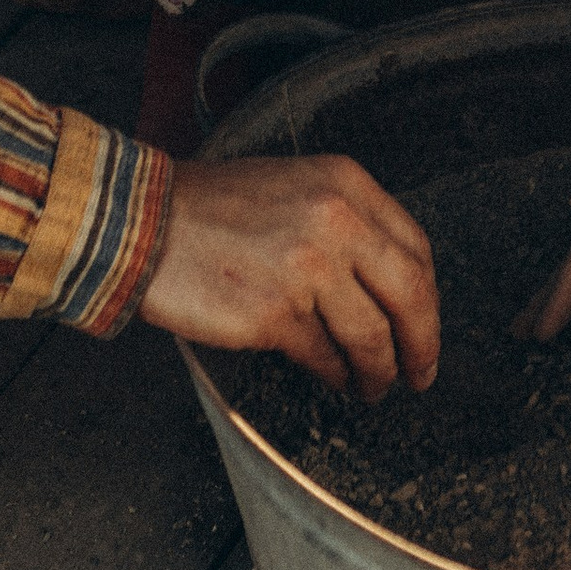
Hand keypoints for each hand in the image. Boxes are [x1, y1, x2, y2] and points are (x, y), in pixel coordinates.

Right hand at [141, 152, 438, 396]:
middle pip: (410, 294)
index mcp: (345, 184)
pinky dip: (336, 374)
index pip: (415, 248)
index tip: (425, 324)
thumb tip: (386, 282)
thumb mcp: (294, 185)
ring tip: (375, 386)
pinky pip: (324, 356)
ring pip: (371, 335)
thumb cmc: (211, 208)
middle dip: (423, 343)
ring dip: (380, 370)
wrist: (142, 222)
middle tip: (421, 372)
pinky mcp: (275, 313)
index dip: (427, 297)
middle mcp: (336, 220)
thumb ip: (344, 221)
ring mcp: (307, 268)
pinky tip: (335, 379)